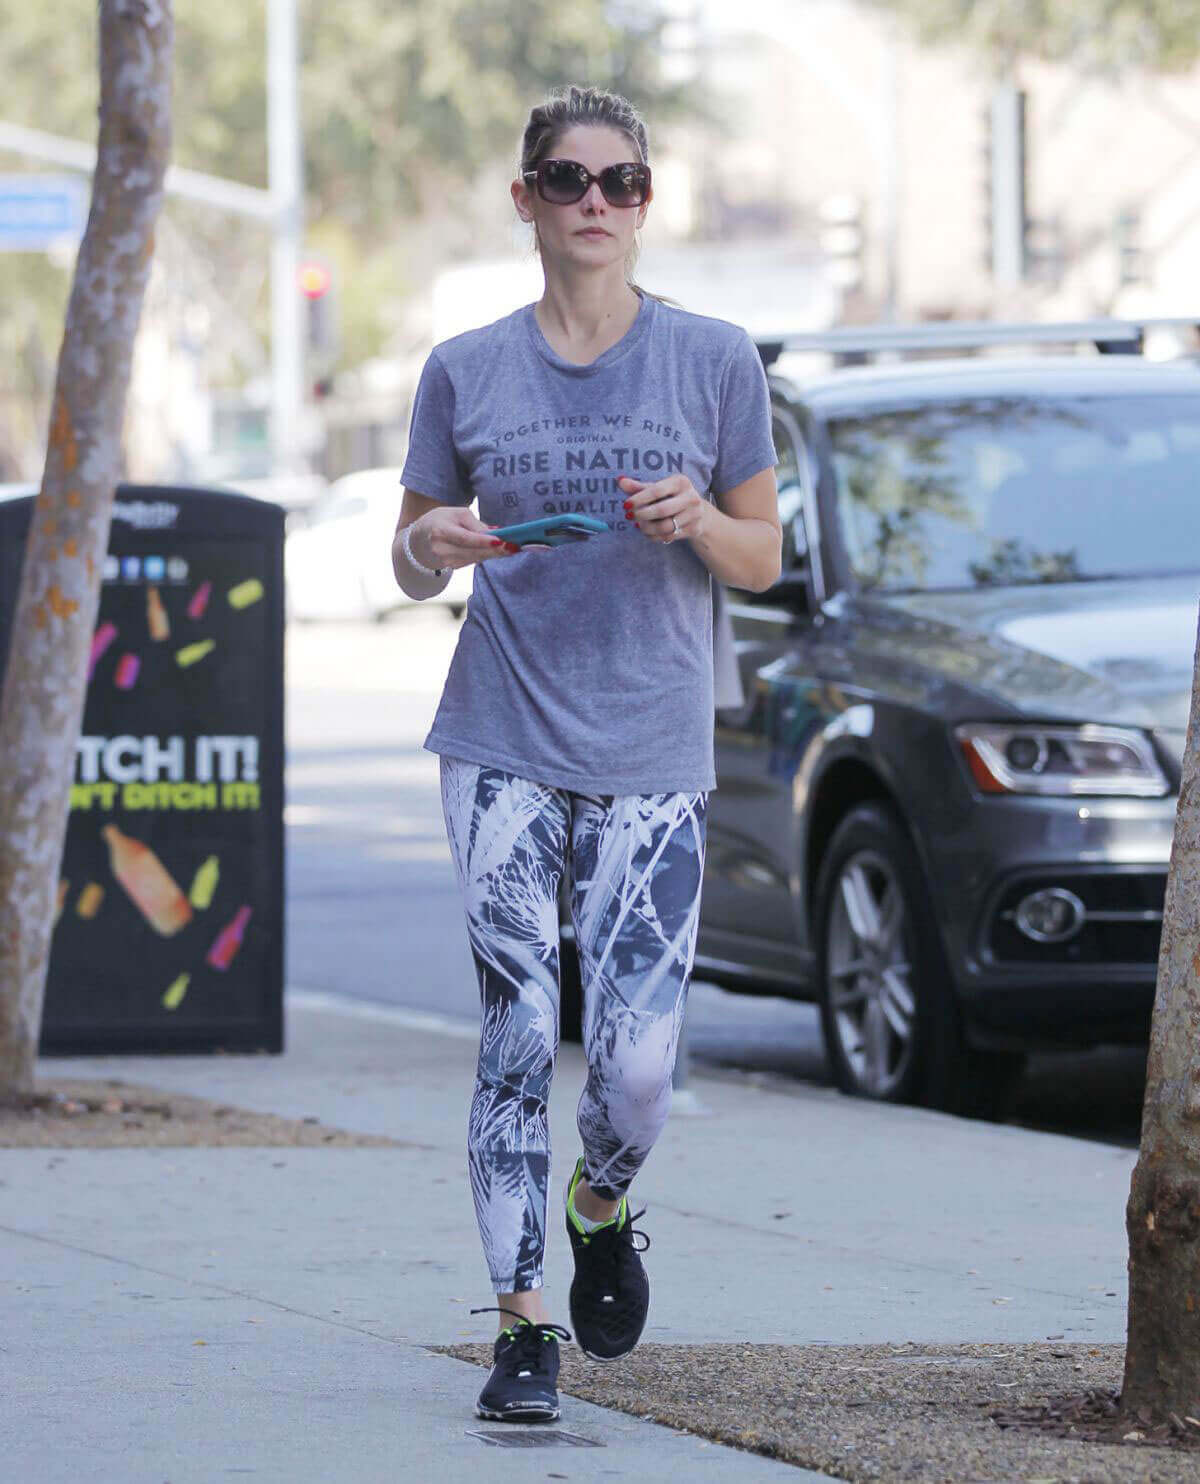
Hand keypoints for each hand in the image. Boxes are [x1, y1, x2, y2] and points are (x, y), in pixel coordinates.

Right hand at [405, 507, 519, 569]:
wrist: (421, 537)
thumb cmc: (441, 520)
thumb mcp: (457, 513)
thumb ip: (475, 524)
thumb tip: (495, 533)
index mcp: (440, 531)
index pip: (465, 538)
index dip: (483, 541)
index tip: (500, 541)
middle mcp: (441, 549)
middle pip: (473, 552)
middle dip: (496, 550)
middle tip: (515, 546)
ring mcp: (446, 562)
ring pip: (476, 558)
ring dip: (495, 554)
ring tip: (513, 548)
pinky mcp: (452, 567)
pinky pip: (474, 561)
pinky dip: (487, 556)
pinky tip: (500, 551)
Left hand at [619, 474, 705, 544]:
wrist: (698, 512)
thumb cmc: (671, 497)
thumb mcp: (657, 489)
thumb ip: (638, 487)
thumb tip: (619, 481)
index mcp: (681, 482)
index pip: (657, 490)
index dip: (639, 499)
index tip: (625, 505)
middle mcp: (691, 497)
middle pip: (662, 510)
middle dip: (642, 515)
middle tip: (629, 516)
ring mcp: (695, 514)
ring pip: (665, 526)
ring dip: (646, 528)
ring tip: (637, 525)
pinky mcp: (695, 529)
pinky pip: (669, 536)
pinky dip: (654, 536)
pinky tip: (647, 532)